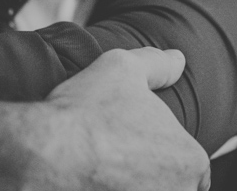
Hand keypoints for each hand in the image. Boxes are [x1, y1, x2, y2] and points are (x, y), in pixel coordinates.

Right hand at [0, 48, 210, 190]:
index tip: (143, 153)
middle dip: (151, 181)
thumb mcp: (125, 67)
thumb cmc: (87, 110)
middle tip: (121, 166)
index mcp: (190, 161)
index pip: (195, 171)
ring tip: (104, 178)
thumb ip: (158, 64)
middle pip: (172, 189)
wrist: (41, 153)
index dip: (170, 160)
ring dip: (130, 188)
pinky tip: (88, 185)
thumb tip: (178, 59)